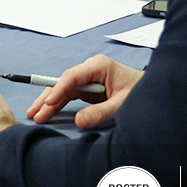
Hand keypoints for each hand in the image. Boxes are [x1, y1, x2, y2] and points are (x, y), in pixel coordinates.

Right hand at [25, 53, 143, 129]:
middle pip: (63, 83)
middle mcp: (90, 69)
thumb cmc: (141, 92)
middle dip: (47, 98)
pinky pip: (70, 95)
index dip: (58, 90)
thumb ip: (100, 112)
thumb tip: (78, 121)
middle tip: (34, 112)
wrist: (153, 90)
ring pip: (63, 90)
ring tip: (35, 115)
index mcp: (99, 66)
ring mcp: (88, 78)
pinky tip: (47, 111)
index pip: (72, 77)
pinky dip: (59, 104)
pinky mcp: (89, 87)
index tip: (48, 103)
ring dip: (49, 102)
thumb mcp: (122, 104)